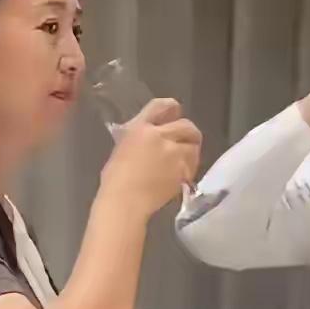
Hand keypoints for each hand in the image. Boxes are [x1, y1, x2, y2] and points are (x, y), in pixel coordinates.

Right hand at [100, 98, 202, 217]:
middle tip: (186, 141)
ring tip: (185, 158)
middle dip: (189, 132)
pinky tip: (181, 173)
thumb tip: (152, 137)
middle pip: (186, 125)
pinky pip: (193, 164)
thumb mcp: (123, 147)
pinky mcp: (183, 171)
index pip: (161, 106)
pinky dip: (190, 167)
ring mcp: (174, 154)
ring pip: (193, 145)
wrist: (125, 201)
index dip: (172, 108)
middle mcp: (160, 136)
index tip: (175, 113)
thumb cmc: (116, 178)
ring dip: (191, 150)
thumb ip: (140, 137)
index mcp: (140, 128)